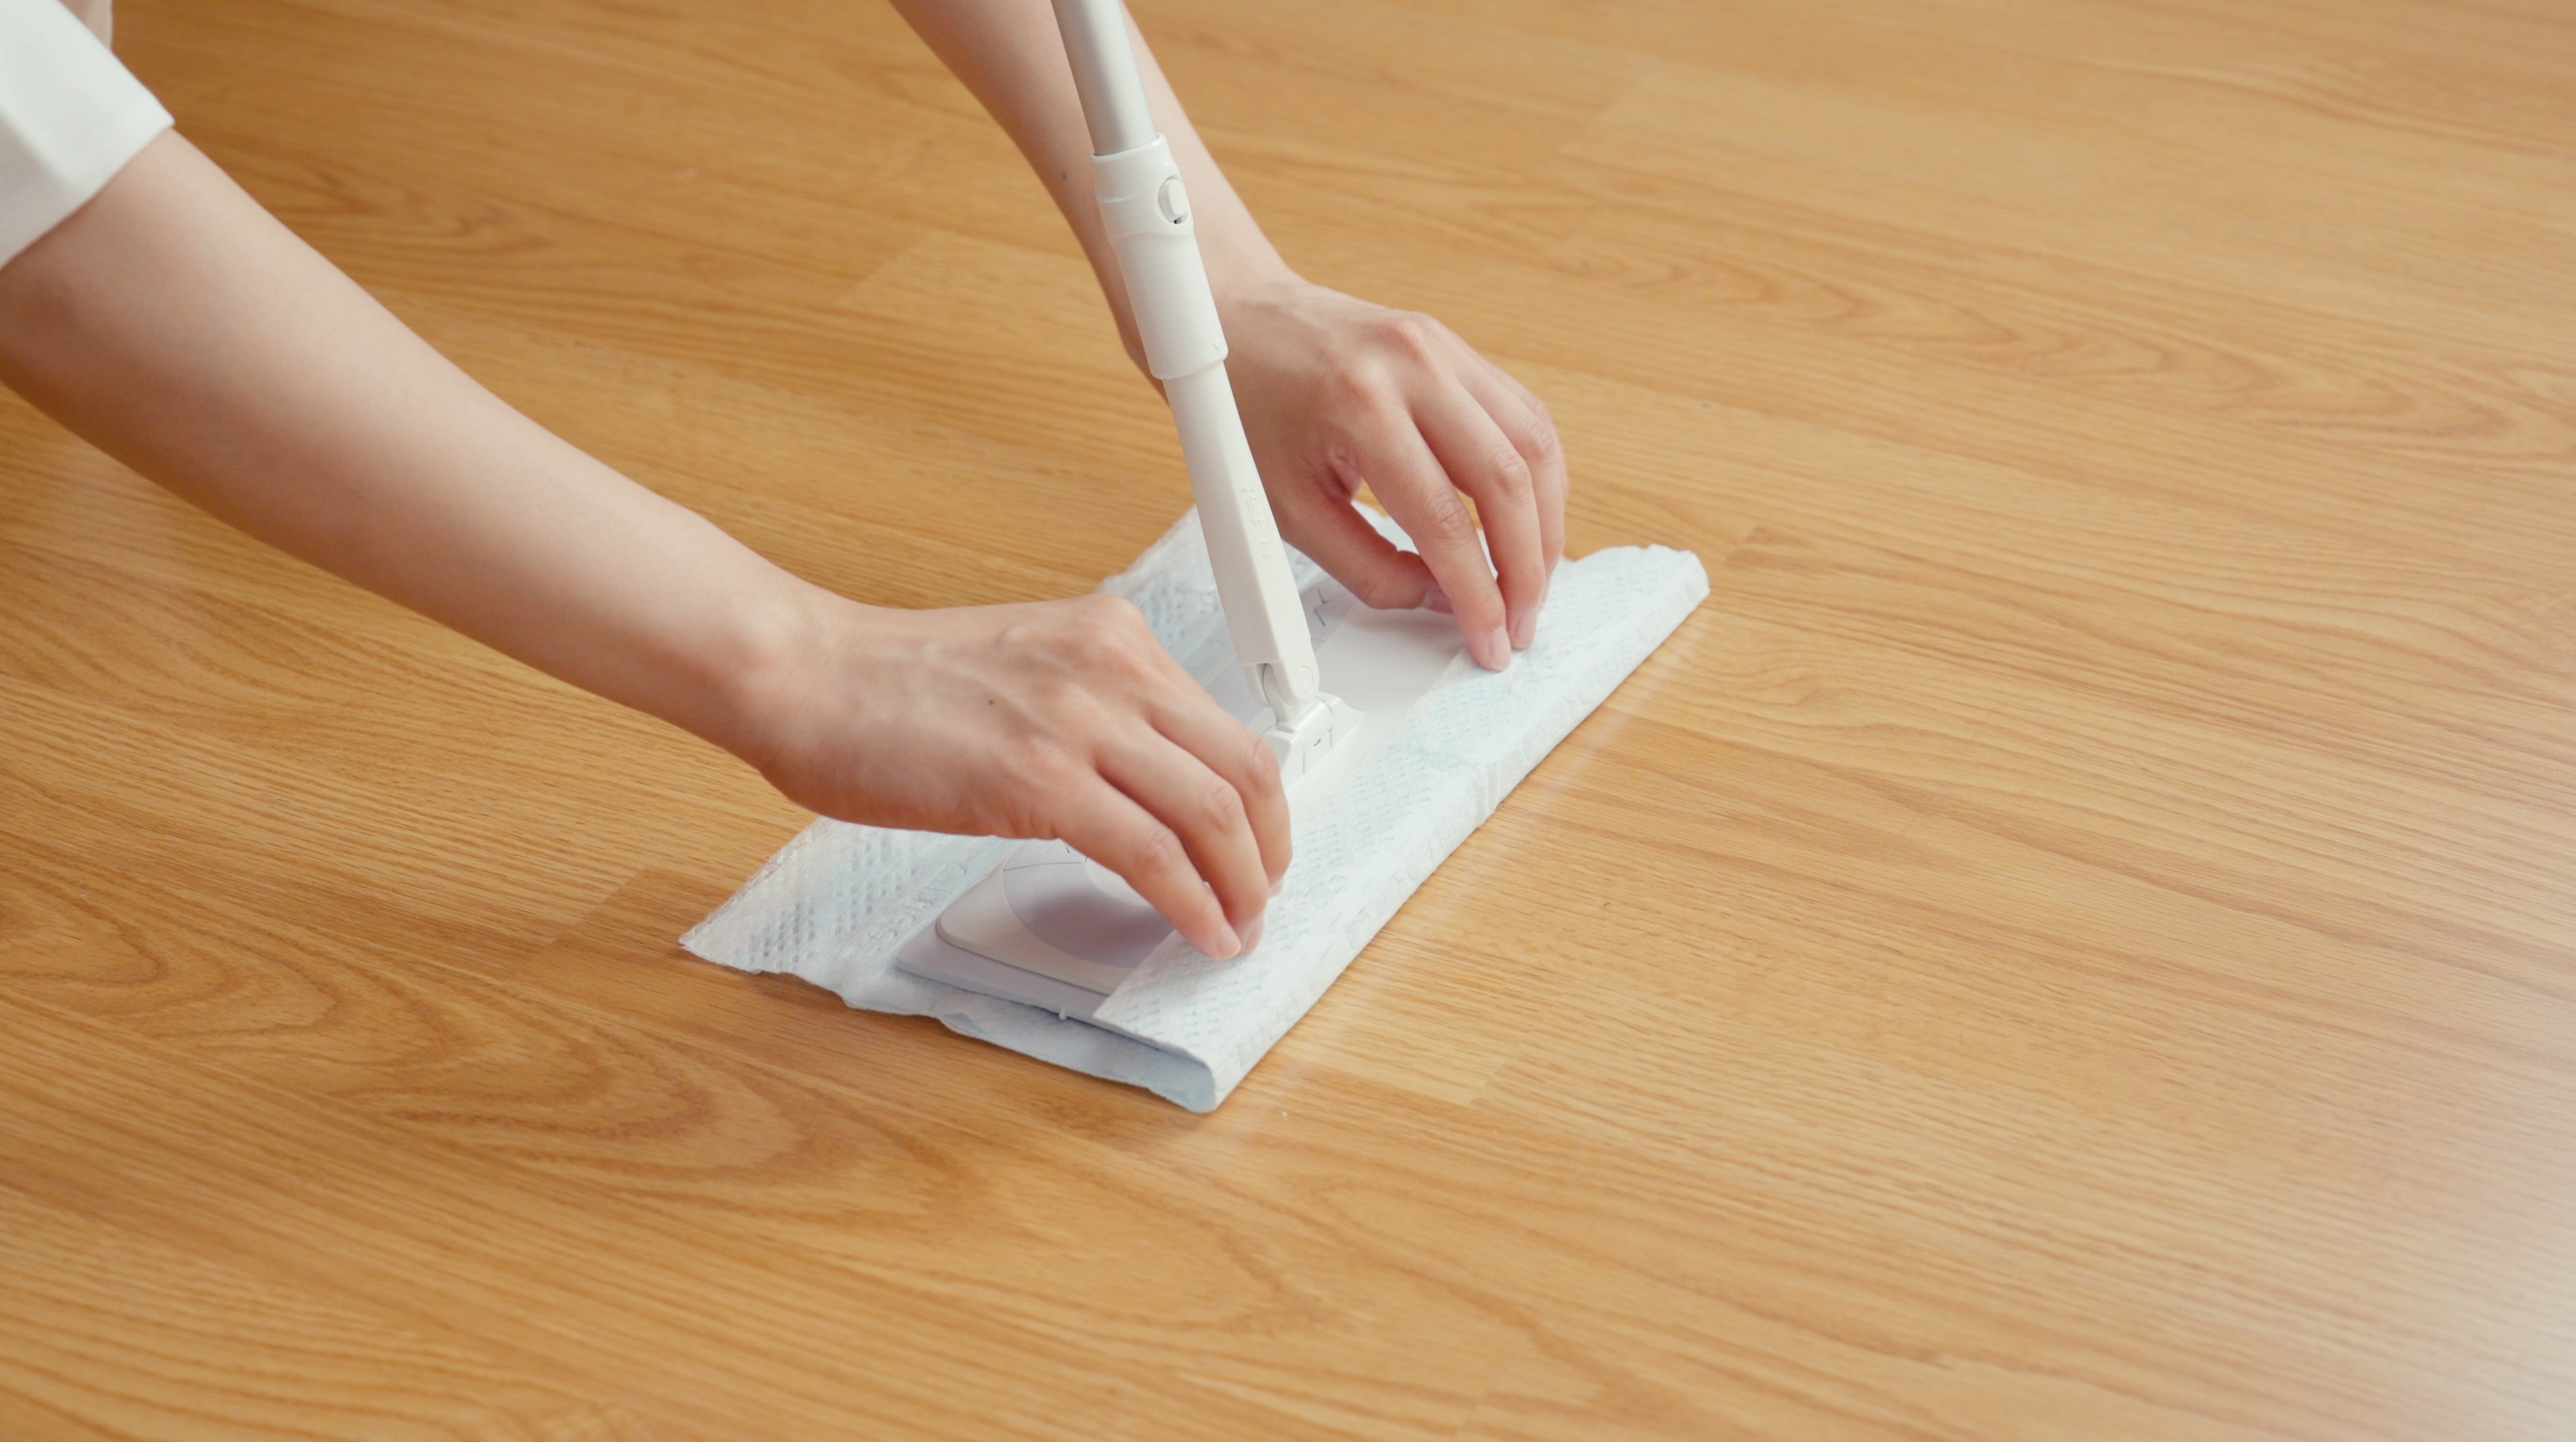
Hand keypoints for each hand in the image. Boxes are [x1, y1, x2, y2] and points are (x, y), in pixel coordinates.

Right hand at [738, 590, 1289, 958]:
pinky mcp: (1041, 780)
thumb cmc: (890, 685)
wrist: (806, 676)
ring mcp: (1079, 721)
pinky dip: (1192, 904)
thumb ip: (1095, 711)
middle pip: (1243, 770)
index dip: (1260, 803)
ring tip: (1237, 926)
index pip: (1227, 727)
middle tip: (1260, 897)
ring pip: (1214, 814)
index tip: (1258, 847)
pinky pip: (1153, 855)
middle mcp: (1110, 668)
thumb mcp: (1027, 670)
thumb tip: (1149, 787)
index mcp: (1112, 637)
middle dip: (1269, 850)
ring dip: (1241, 886)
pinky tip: (1198, 931)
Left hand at [1219, 277, 1567, 669]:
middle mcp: (1413, 366)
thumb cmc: (1248, 408)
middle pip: (1508, 479)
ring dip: (1545, 523)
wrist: (1236, 322)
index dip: (1478, 593)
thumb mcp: (1286, 506)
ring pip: (1534, 443)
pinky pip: (1523, 415)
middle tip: (1522, 622)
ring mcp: (1442, 347)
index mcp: (1359, 407)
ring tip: (1532, 580)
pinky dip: (1535, 478)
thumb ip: (1367, 565)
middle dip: (1527, 566)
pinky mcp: (1455, 347)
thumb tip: (1438, 601)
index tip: (1490, 640)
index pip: (1445, 520)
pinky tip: (1527, 521)